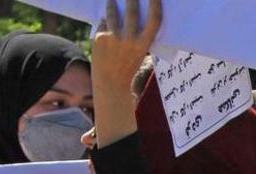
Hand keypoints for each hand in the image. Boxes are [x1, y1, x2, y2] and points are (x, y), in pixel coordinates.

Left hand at [92, 0, 161, 146]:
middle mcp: (129, 40)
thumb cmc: (127, 67)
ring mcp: (113, 38)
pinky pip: (103, 25)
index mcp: (144, 45)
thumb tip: (130, 13)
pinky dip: (104, 25)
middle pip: (132, 11)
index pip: (154, 20)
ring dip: (111, 4)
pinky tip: (105, 31)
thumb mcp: (139, 53)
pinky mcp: (100, 37)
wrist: (110, 84)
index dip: (156, 5)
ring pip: (112, 13)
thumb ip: (138, 36)